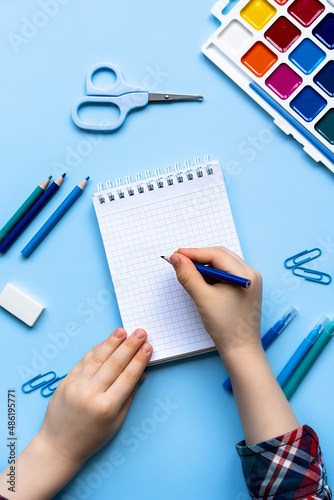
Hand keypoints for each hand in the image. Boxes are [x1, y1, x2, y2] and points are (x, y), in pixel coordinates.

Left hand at [37, 327, 152, 467]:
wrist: (59, 447)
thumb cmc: (91, 439)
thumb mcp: (116, 423)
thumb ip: (128, 397)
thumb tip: (140, 373)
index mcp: (107, 407)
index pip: (128, 376)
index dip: (139, 360)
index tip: (148, 347)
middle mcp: (91, 394)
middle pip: (115, 364)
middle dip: (130, 346)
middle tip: (141, 333)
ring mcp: (76, 387)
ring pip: (98, 359)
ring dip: (112, 342)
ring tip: (123, 331)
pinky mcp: (65, 382)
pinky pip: (83, 362)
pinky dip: (95, 350)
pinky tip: (105, 341)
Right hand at [169, 247, 262, 360]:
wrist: (240, 349)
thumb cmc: (226, 327)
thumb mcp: (203, 298)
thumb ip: (188, 276)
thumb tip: (176, 258)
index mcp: (245, 275)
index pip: (216, 254)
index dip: (194, 253)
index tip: (175, 255)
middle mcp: (250, 274)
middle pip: (220, 255)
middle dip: (198, 257)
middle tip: (178, 260)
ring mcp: (249, 280)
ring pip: (222, 263)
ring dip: (204, 265)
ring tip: (187, 271)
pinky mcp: (244, 288)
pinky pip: (225, 273)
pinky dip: (211, 273)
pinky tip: (200, 280)